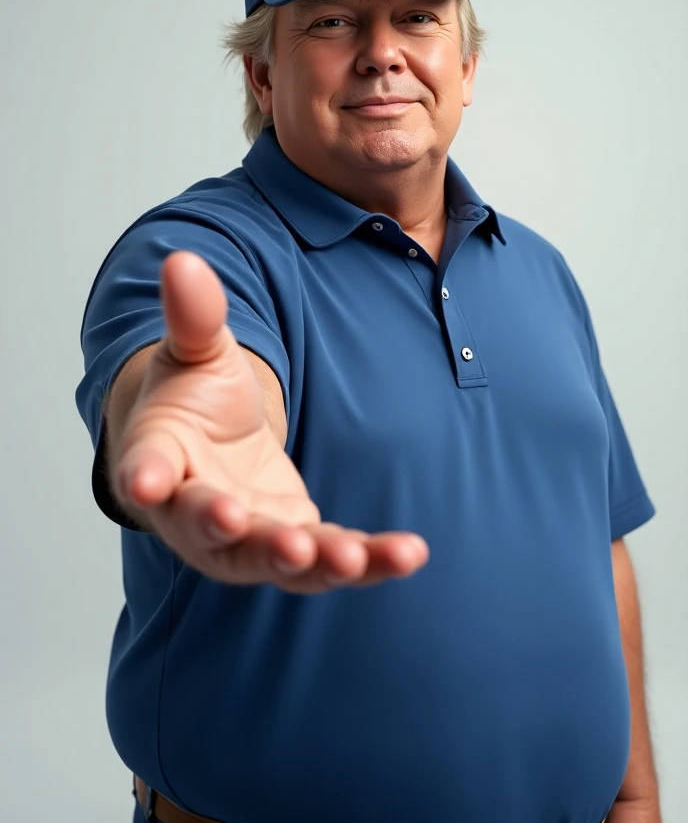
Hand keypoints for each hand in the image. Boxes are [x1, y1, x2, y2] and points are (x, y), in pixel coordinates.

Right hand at [112, 251, 429, 592]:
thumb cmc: (195, 398)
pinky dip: (368, 561)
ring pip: (276, 558)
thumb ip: (194, 315)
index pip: (147, 466)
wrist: (213, 443)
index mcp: (161, 457)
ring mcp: (247, 536)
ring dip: (314, 561)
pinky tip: (409, 552)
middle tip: (283, 542)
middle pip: (213, 530)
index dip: (144, 475)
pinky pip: (328, 559)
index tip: (144, 482)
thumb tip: (182, 260)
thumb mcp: (196, 352)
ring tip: (353, 558)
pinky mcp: (293, 544)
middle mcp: (196, 511)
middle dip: (246, 536)